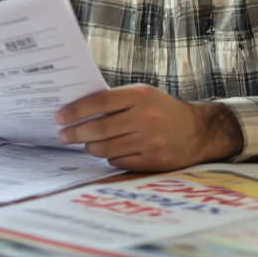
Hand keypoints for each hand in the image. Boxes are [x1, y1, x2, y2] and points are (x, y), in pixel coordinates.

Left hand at [55, 85, 241, 171]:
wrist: (197, 132)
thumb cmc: (162, 110)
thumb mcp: (143, 95)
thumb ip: (115, 100)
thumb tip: (76, 110)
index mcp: (141, 96)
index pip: (99, 102)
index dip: (75, 111)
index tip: (60, 117)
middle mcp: (146, 118)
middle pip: (98, 128)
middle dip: (74, 133)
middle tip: (62, 135)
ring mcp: (150, 141)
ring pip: (105, 148)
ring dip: (89, 147)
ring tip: (85, 143)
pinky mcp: (153, 161)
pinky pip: (118, 161)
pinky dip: (109, 156)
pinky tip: (109, 151)